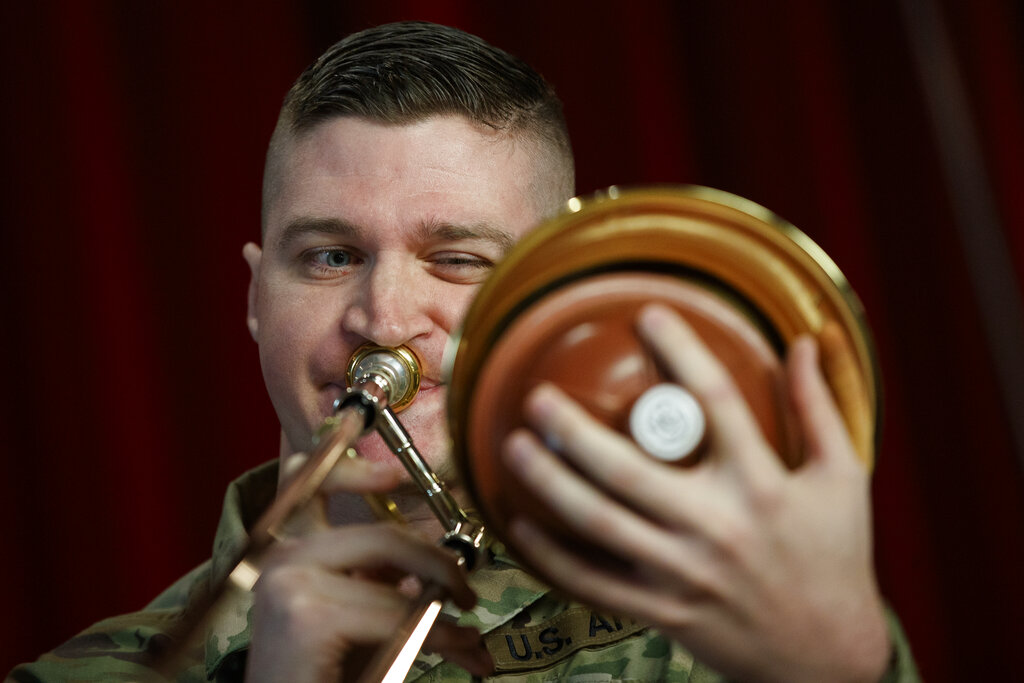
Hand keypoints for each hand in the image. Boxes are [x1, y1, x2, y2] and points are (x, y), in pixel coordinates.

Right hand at [245, 457, 491, 681]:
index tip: (392, 479)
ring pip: (396, 574)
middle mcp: (281, 559)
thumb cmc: (323, 678)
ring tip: (469, 641)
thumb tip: (443, 573)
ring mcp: (289, 581)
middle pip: (380, 534)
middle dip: (438, 563)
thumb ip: (384, 583)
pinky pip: (398, 613)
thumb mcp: (358, 621)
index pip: (307, 482)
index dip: (352, 470)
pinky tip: (455, 649)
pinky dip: (439, 633)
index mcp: (291, 555)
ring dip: (445, 609)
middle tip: (467, 593)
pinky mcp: (307, 613)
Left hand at [502, 304, 889, 682]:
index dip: (682, 352)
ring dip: (551, 484)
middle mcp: (719, 526)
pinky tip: (522, 521)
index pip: (719, 402)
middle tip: (539, 396)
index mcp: (764, 485)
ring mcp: (686, 573)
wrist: (828, 659)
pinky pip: (595, 582)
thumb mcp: (843, 480)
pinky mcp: (665, 610)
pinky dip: (553, 555)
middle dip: (576, 430)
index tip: (648, 315)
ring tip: (514, 445)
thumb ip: (820, 408)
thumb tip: (806, 344)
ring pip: (602, 524)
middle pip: (632, 469)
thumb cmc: (835, 559)